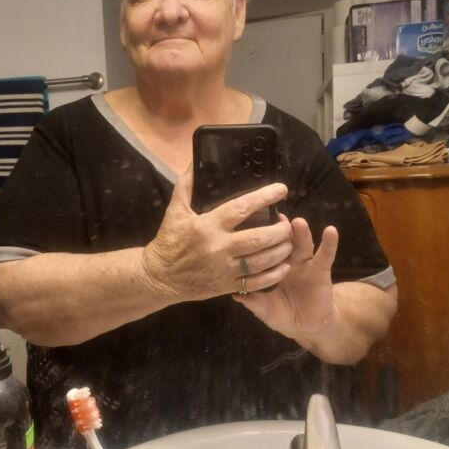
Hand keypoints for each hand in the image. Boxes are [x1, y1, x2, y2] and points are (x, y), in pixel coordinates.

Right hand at [142, 165, 291, 301]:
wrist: (159, 277)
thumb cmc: (169, 241)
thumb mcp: (175, 210)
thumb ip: (186, 185)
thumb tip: (195, 162)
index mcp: (208, 225)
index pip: (241, 208)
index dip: (264, 197)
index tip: (281, 190)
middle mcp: (218, 247)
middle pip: (257, 238)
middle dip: (279, 230)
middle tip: (287, 223)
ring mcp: (224, 269)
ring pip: (261, 261)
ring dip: (280, 251)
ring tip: (289, 242)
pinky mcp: (226, 286)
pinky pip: (256, 282)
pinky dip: (274, 275)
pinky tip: (284, 266)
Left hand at [234, 217, 338, 339]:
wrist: (307, 326)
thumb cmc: (282, 314)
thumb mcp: (265, 310)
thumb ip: (254, 303)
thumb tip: (235, 295)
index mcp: (269, 267)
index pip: (263, 250)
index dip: (259, 239)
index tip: (251, 224)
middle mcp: (286, 261)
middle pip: (282, 242)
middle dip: (280, 230)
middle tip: (276, 217)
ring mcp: (304, 264)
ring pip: (302, 245)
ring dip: (301, 233)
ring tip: (298, 222)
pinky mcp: (321, 270)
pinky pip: (325, 256)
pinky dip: (329, 244)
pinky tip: (331, 231)